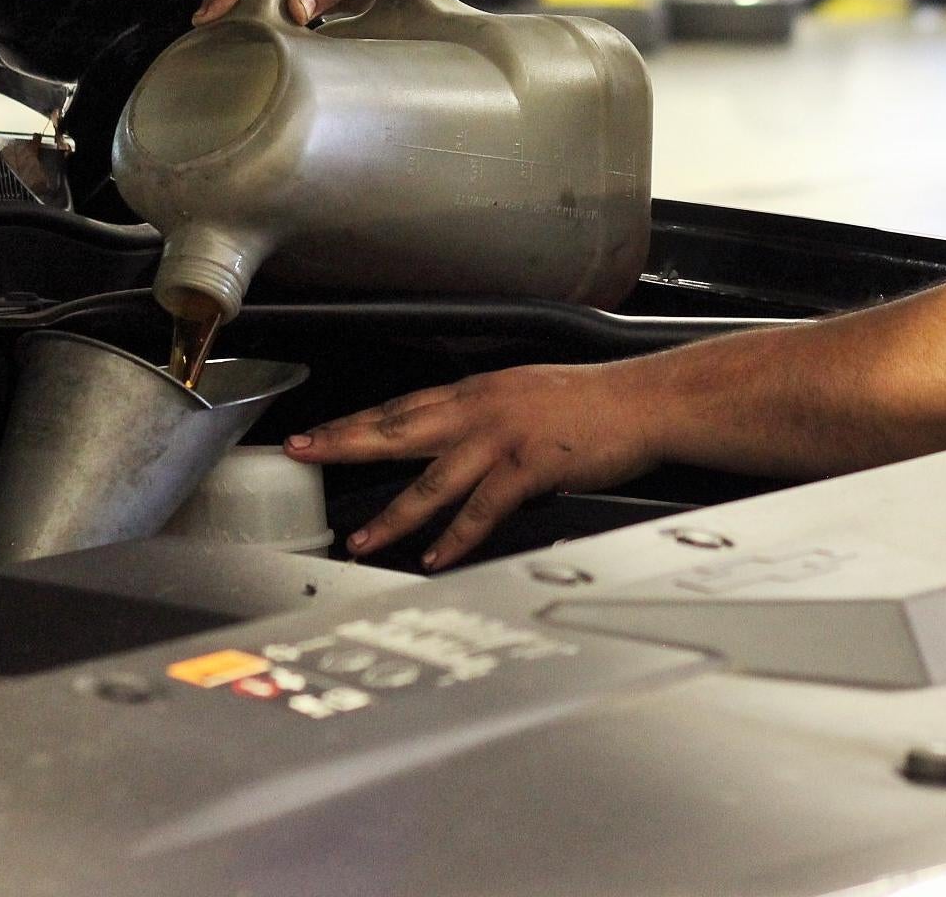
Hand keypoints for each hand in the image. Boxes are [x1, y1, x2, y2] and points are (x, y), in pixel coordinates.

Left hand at [287, 361, 664, 569]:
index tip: (314, 432)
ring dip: (392, 514)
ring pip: (432, 478)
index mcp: (478, 391)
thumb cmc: (593, 403)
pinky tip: (435, 555)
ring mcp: (504, 436)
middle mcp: (482, 408)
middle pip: (398, 429)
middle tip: (300, 454)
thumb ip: (485, 416)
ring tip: (361, 540)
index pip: (400, 406)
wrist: (645, 401)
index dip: (353, 422)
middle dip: (344, 444)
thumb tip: (454, 440)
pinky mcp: (530, 465)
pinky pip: (483, 507)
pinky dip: (456, 535)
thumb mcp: (526, 395)